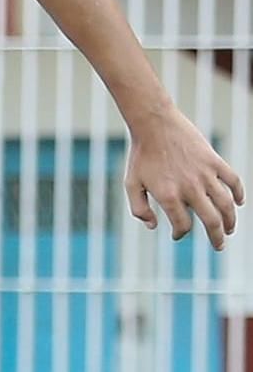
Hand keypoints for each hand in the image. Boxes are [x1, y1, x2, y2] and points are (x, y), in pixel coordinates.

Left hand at [125, 110, 244, 249]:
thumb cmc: (141, 156)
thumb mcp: (131, 184)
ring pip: (226, 204)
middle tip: (218, 246)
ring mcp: (205, 174)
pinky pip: (233, 180)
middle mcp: (189, 188)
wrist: (155, 125)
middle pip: (211, 220)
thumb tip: (153, 227)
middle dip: (216, 237)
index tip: (178, 234)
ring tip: (230, 230)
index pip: (182, 225)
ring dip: (230, 220)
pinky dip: (239, 193)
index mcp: (168, 196)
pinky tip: (240, 203)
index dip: (180, 233)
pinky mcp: (214, 161)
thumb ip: (139, 209)